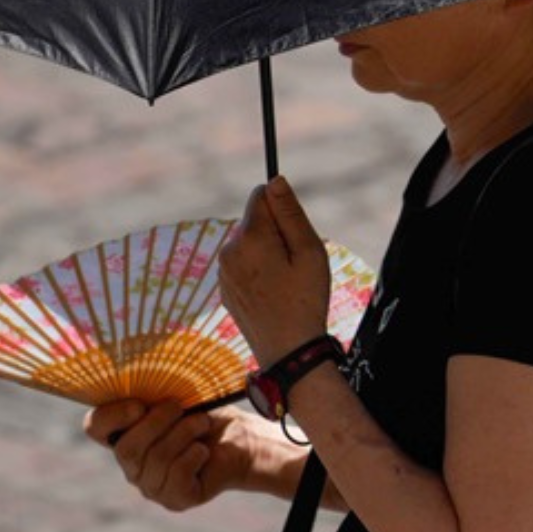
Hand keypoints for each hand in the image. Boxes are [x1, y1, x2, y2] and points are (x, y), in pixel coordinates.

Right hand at [83, 400, 259, 512]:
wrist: (240, 439)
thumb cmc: (203, 413)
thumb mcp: (176, 397)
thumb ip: (152, 395)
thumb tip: (143, 393)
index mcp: (124, 434)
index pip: (95, 427)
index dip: (110, 416)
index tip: (139, 404)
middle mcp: (132, 466)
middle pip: (127, 448)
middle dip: (156, 422)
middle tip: (179, 406)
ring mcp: (152, 487)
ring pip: (157, 459)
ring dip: (184, 432)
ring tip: (201, 423)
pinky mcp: (176, 500)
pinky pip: (178, 474)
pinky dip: (194, 454)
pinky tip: (203, 450)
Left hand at [217, 176, 331, 365]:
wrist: (288, 353)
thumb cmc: (306, 300)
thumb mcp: (309, 251)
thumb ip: (290, 212)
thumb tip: (275, 179)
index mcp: (250, 237)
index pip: (260, 195)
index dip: (283, 208)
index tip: (295, 232)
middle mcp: (229, 250)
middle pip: (254, 220)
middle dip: (275, 231)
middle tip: (294, 264)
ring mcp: (223, 272)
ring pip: (248, 243)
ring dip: (266, 252)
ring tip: (284, 282)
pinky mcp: (224, 288)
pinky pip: (242, 265)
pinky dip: (257, 271)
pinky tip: (272, 294)